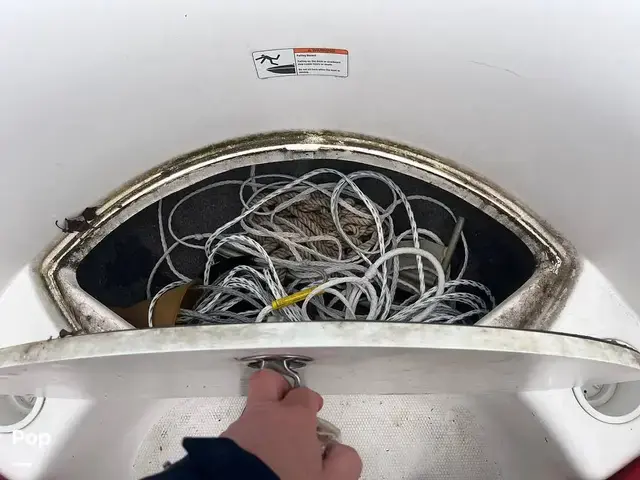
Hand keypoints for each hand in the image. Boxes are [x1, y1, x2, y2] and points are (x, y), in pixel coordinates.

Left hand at [222, 369, 361, 478]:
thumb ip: (345, 461)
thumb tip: (340, 451)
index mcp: (295, 418)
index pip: (306, 394)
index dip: (312, 404)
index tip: (316, 422)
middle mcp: (265, 415)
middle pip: (268, 381)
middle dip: (279, 388)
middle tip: (288, 408)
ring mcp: (240, 427)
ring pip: (252, 412)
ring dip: (262, 424)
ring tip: (272, 450)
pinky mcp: (221, 444)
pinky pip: (238, 434)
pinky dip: (248, 442)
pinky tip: (256, 461)